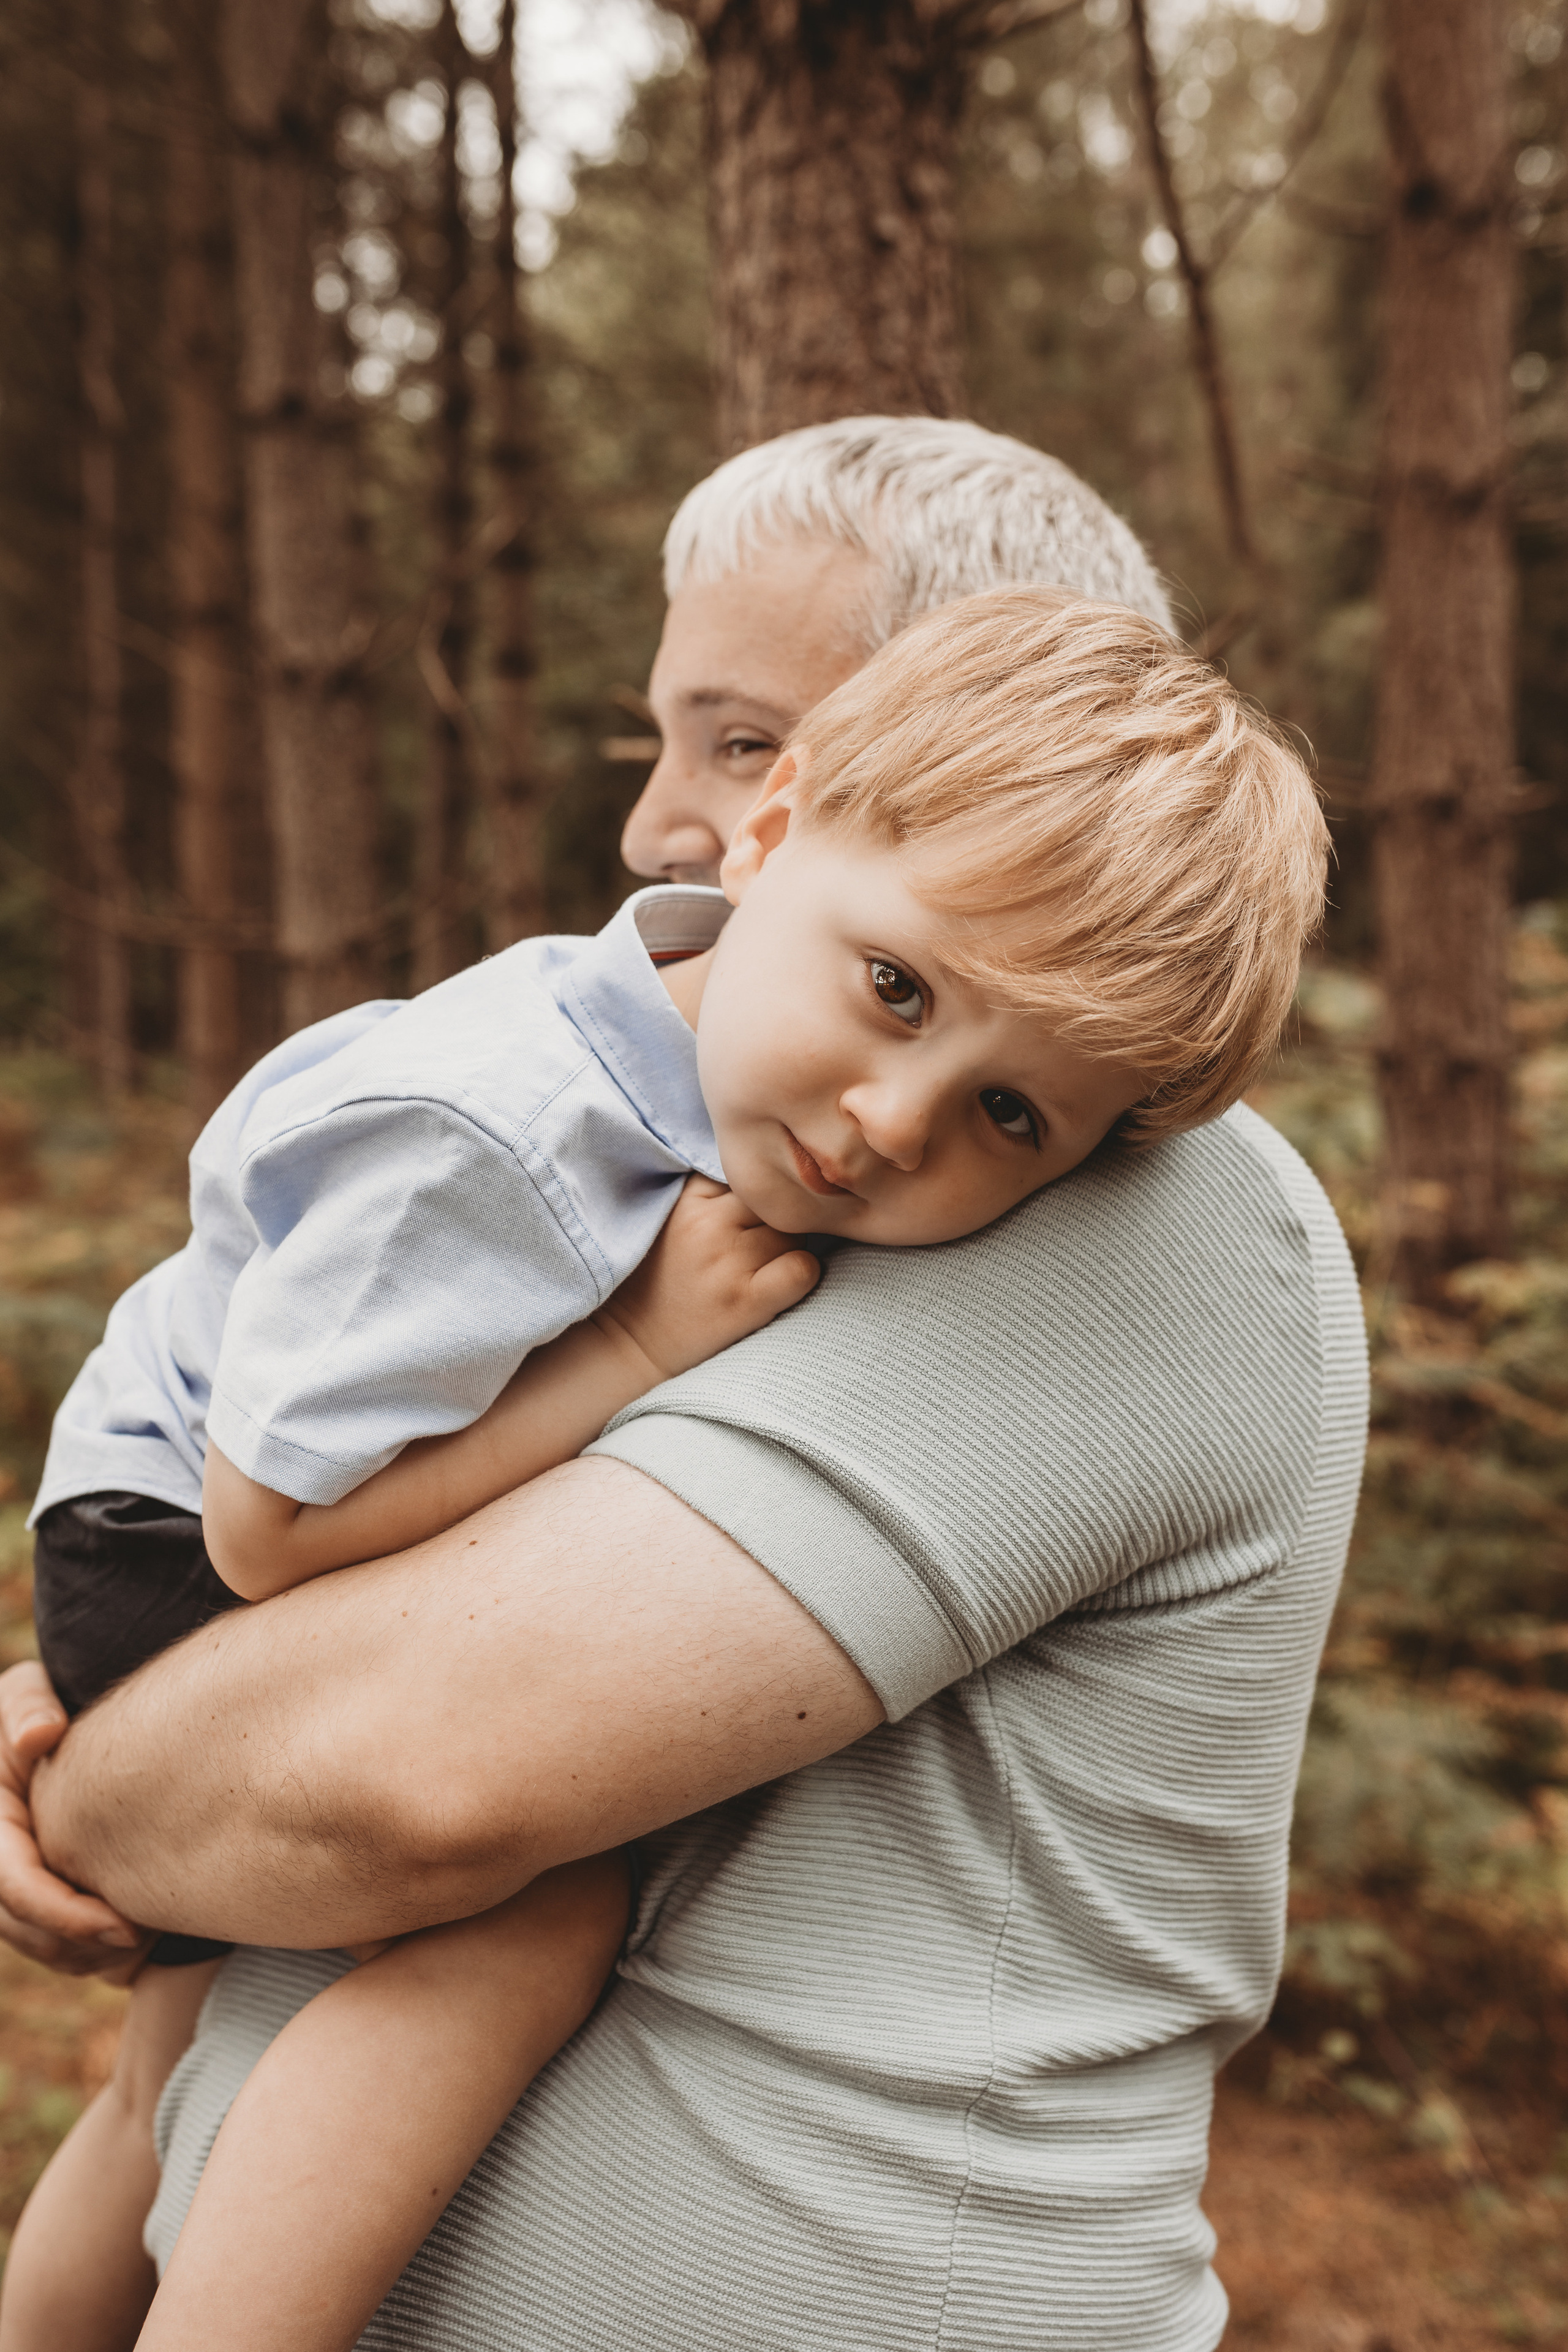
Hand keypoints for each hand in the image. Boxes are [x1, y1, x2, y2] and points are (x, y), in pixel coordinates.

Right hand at [0, 1661, 147, 1975]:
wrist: (52, 1727)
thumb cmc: (40, 1704)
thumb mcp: (27, 1692)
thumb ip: (27, 1707)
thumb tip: (39, 1735)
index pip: (16, 1887)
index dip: (64, 1915)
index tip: (124, 1927)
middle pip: (27, 1930)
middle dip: (81, 1945)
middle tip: (146, 1938)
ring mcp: (12, 1883)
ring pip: (41, 1947)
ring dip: (87, 1955)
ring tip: (148, 1938)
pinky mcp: (36, 1896)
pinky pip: (55, 1947)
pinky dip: (89, 1953)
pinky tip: (138, 1933)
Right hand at [594, 1176, 820, 1382]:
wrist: (629, 1342)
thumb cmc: (654, 1278)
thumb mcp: (669, 1217)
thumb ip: (709, 1194)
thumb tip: (761, 1171)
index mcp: (689, 1200)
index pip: (748, 1175)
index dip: (754, 1198)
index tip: (743, 1219)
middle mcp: (709, 1225)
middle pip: (775, 1203)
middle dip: (774, 1221)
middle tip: (757, 1248)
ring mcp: (729, 1262)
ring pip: (794, 1233)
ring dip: (788, 1248)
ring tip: (762, 1269)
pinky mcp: (747, 1300)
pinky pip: (803, 1268)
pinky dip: (802, 1274)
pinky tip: (781, 1284)